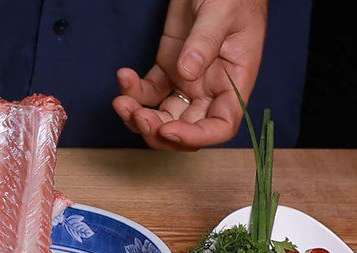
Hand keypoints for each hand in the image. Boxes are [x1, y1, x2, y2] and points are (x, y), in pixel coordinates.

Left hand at [113, 0, 266, 150]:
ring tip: (121, 101)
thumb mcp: (221, 12)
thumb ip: (205, 42)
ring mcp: (188, 81)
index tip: (168, 130)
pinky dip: (132, 92)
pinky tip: (124, 75)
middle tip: (137, 115)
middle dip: (158, 131)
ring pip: (163, 116)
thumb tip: (187, 73)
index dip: (195, 137)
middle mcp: (211, 88)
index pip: (220, 126)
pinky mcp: (167, 69)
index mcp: (234, 81)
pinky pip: (148, 92)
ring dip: (139, 117)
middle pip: (186, 128)